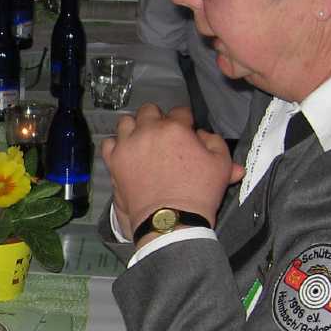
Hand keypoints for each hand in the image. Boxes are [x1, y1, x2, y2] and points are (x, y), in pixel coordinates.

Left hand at [100, 104, 241, 245]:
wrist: (171, 219)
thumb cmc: (198, 193)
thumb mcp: (221, 165)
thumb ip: (215, 142)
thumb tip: (204, 135)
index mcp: (175, 128)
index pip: (180, 111)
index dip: (185, 121)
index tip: (186, 131)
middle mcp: (148, 131)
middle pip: (150, 111)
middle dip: (158, 119)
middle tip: (164, 135)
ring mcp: (128, 145)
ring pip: (126, 122)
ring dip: (135, 128)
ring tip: (142, 140)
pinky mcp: (114, 161)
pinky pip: (109, 143)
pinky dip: (117, 145)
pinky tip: (126, 152)